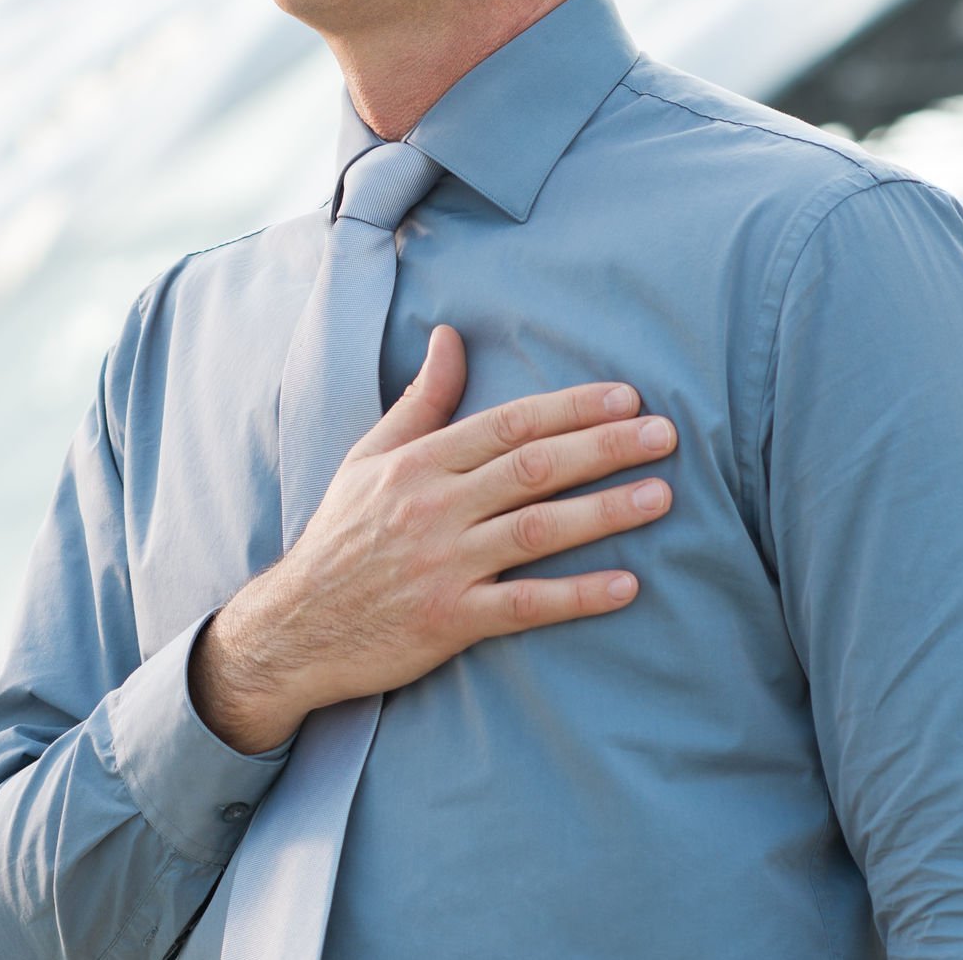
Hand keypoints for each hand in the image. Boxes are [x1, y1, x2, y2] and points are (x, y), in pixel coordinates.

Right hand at [190, 323, 674, 752]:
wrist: (297, 626)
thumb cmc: (342, 535)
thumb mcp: (369, 458)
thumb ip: (421, 401)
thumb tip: (448, 336)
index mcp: (417, 463)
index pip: (507, 423)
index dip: (570, 408)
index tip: (625, 397)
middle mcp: (432, 507)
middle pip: (533, 468)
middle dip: (604, 447)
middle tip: (665, 434)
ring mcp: (443, 565)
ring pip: (536, 529)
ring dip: (604, 512)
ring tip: (661, 496)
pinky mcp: (449, 620)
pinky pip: (525, 606)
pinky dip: (577, 595)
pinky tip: (626, 584)